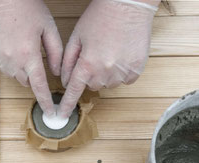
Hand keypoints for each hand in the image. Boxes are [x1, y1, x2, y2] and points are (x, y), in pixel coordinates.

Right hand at [0, 0, 62, 115]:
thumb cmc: (24, 5)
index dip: (46, 101)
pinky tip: (8, 44)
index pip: (40, 86)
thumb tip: (57, 72)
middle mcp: (12, 61)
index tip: (50, 112)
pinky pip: (0, 65)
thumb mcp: (48, 27)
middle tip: (32, 56)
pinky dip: (6, 60)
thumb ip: (55, 52)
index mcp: (29, 55)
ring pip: (13, 74)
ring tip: (19, 45)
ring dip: (18, 66)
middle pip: (26, 81)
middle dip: (32, 75)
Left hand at [59, 0, 159, 117]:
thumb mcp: (76, 37)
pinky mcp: (135, 71)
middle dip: (89, 75)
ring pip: (107, 84)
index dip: (67, 105)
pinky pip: (123, 80)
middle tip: (95, 55)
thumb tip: (64, 80)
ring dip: (105, 74)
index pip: (73, 91)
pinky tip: (120, 56)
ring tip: (109, 52)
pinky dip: (120, 72)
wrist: (129, 5)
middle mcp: (104, 73)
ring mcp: (121, 73)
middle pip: (91, 85)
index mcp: (87, 64)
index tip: (62, 116)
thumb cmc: (100, 16)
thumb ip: (67, 62)